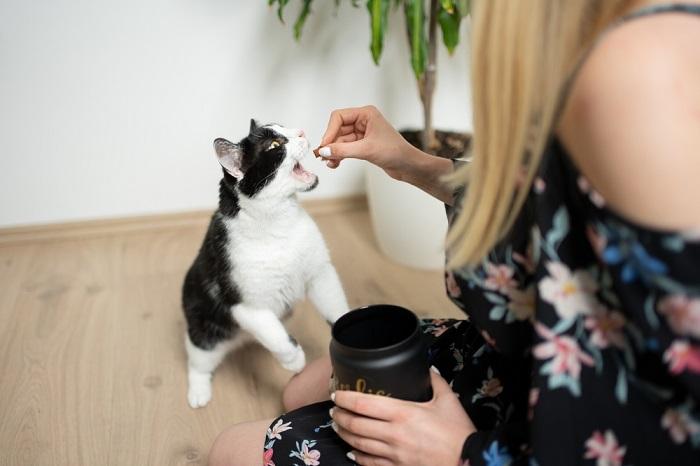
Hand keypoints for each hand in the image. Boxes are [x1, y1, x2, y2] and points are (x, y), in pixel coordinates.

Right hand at [315, 105, 417, 180]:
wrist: (408, 166)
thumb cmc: (395, 152)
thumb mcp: (366, 150)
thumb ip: (343, 150)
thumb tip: (323, 151)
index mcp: (366, 114)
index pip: (339, 117)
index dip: (329, 131)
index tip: (324, 146)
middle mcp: (363, 121)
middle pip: (338, 129)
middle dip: (330, 143)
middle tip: (323, 156)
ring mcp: (363, 133)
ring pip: (340, 140)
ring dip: (334, 152)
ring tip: (329, 163)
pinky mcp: (363, 145)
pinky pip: (345, 148)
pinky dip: (339, 155)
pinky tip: (335, 164)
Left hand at [330, 369, 474, 465]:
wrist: (470, 463)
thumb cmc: (459, 432)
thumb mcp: (448, 400)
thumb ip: (434, 380)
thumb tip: (426, 367)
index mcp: (403, 413)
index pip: (363, 404)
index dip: (345, 398)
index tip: (336, 394)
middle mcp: (394, 434)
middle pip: (355, 424)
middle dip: (339, 416)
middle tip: (334, 410)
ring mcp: (394, 455)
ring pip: (358, 444)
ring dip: (344, 434)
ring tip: (337, 426)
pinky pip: (370, 463)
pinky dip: (357, 456)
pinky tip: (352, 450)